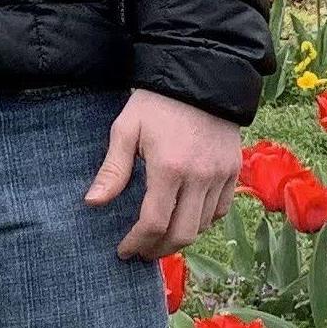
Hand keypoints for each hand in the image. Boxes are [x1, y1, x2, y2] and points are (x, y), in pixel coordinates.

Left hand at [85, 88, 242, 261]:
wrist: (200, 75)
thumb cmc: (156, 103)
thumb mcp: (126, 129)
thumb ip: (113, 170)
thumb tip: (93, 203)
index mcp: (169, 168)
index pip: (154, 223)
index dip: (137, 243)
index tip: (124, 250)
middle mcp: (200, 176)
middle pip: (182, 234)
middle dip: (159, 250)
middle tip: (142, 252)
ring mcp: (221, 175)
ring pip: (203, 226)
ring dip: (180, 237)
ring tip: (161, 236)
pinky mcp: (233, 170)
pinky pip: (221, 210)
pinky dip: (203, 221)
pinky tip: (186, 217)